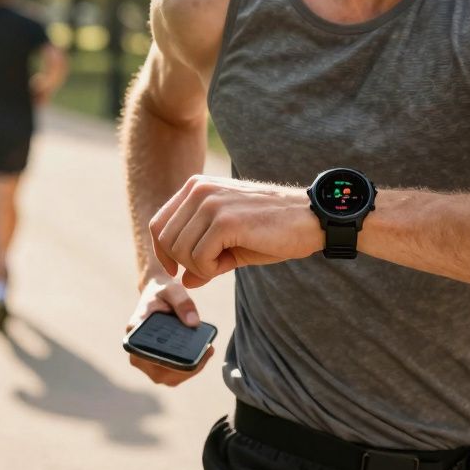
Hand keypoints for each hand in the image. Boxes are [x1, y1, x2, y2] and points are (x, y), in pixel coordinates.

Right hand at [125, 274, 214, 386]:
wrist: (158, 294)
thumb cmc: (162, 292)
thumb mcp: (172, 290)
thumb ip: (183, 303)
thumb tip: (194, 323)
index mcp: (134, 334)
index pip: (151, 357)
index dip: (172, 362)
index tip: (194, 354)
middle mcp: (136, 352)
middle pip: (162, 374)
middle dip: (187, 368)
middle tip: (208, 350)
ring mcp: (146, 362)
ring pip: (170, 378)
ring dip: (191, 369)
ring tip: (208, 351)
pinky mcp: (157, 365)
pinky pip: (174, 375)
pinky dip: (190, 368)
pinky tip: (204, 354)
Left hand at [149, 174, 320, 287]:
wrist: (310, 219)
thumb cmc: (273, 230)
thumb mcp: (232, 243)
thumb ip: (204, 258)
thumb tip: (185, 281)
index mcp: (197, 188)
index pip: (159, 223)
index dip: (162, 252)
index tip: (175, 271)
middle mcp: (199, 190)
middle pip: (166, 240)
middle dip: (185, 263)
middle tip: (213, 266)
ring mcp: (211, 203)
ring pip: (180, 250)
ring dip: (200, 267)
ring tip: (226, 262)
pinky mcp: (225, 221)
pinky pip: (199, 259)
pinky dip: (212, 270)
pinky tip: (231, 262)